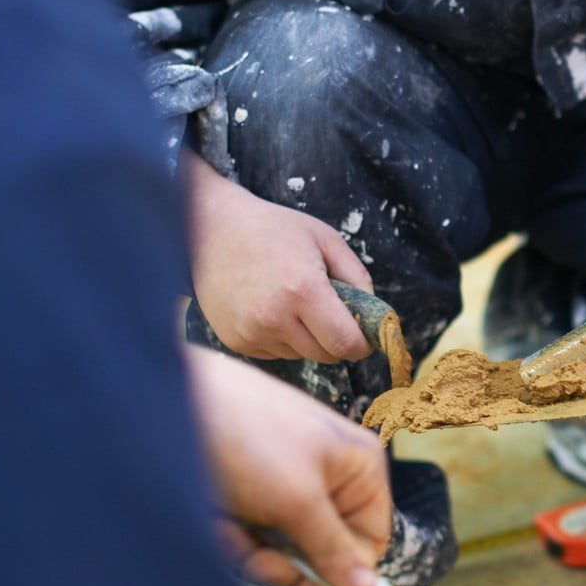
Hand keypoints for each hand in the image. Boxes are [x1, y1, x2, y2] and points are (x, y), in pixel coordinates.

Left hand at [184, 345, 390, 585]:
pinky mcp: (245, 492)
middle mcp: (325, 475)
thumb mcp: (298, 500)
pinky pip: (249, 536)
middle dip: (287, 561)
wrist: (168, 400)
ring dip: (252, 552)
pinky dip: (229, 537)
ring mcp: (282, 484)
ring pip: (280, 548)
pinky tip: (212, 520)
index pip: (370, 537)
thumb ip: (333, 549)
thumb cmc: (247, 437)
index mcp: (357, 466)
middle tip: (262, 561)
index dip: (346, 571)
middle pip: (321, 549)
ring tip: (229, 531)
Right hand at [185, 156, 373, 362]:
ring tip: (293, 301)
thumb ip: (358, 278)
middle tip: (333, 313)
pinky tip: (271, 307)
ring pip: (301, 355)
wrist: (210, 230)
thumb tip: (375, 316)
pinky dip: (283, 338)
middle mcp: (274, 318)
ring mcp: (251, 333)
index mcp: (302, 290)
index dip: (362, 344)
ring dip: (309, 338)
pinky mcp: (236, 342)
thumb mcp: (325, 240)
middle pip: (326, 355)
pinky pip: (276, 353)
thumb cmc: (273, 230)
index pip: (345, 343)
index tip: (365, 335)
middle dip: (337, 339)